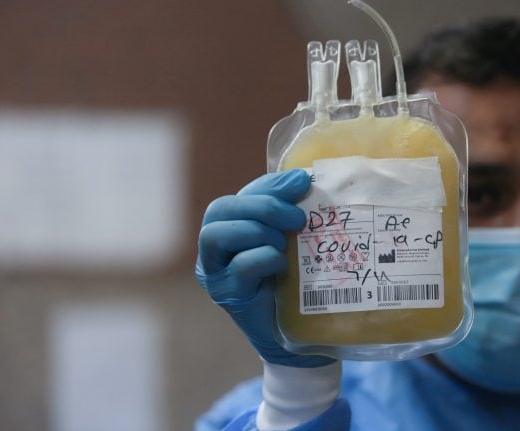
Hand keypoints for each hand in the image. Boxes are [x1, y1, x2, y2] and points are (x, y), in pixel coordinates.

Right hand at [195, 169, 334, 367]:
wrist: (298, 336)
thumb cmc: (295, 282)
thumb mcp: (294, 241)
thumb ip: (292, 211)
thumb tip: (304, 178)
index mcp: (232, 228)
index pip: (241, 195)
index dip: (269, 186)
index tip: (303, 182)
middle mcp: (215, 247)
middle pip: (221, 209)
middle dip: (262, 206)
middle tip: (298, 218)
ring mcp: (215, 272)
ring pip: (215, 235)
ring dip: (257, 231)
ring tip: (285, 243)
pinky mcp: (227, 295)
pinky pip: (239, 267)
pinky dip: (264, 258)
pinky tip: (283, 264)